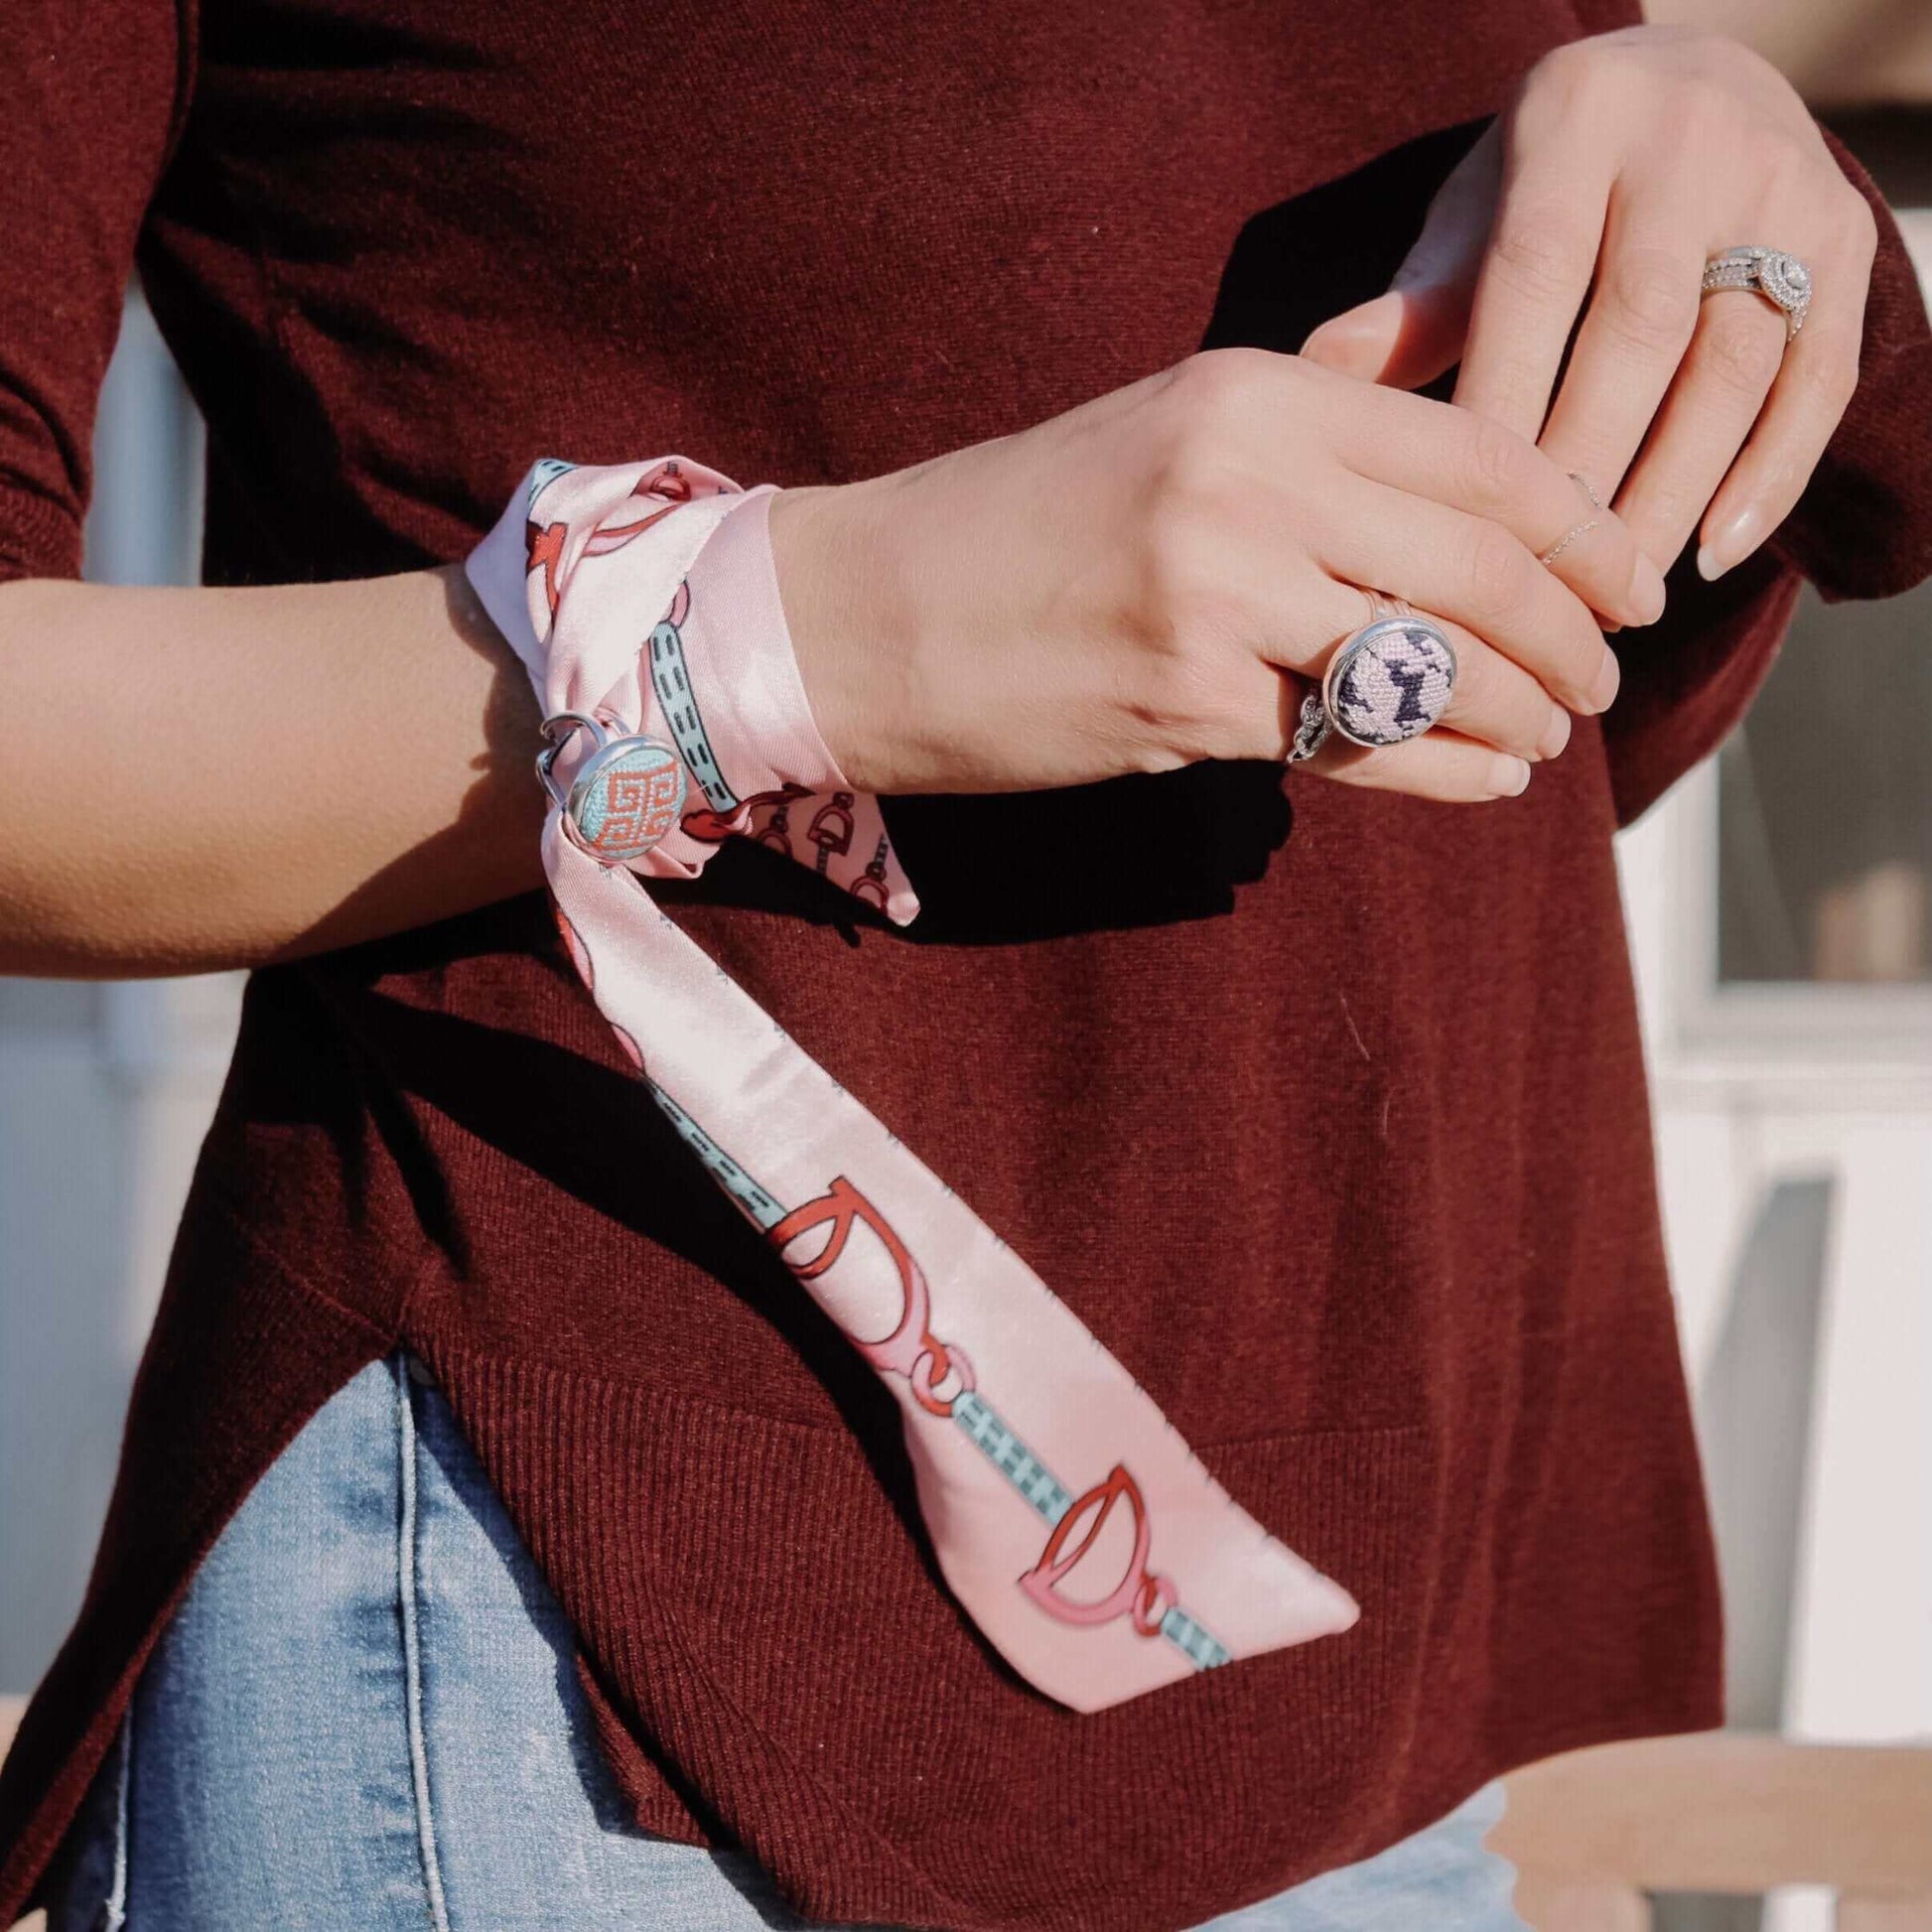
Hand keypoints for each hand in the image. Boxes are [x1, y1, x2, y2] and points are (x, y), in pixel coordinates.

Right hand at [769, 348, 1663, 806]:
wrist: (864, 614)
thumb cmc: (1018, 531)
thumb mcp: (1170, 440)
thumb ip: (1312, 456)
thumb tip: (1464, 520)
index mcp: (1257, 393)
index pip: (1482, 453)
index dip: (1582, 528)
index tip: (1627, 585)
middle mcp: (1248, 475)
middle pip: (1480, 561)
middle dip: (1572, 635)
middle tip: (1603, 681)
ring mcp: (1216, 590)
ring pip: (1432, 661)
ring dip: (1518, 711)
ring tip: (1547, 738)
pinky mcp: (1184, 700)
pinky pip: (1357, 744)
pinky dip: (1443, 771)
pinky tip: (1486, 782)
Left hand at [1301, 26, 1877, 581]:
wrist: (1696, 91)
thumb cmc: (1550, 185)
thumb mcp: (1478, 216)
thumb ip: (1418, 302)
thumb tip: (1318, 371)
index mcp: (1576, 123)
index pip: (1533, 281)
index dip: (1502, 405)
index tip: (1465, 522)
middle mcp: (1692, 145)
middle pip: (1638, 336)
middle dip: (1586, 473)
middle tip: (1539, 591)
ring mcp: (1784, 191)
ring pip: (1732, 369)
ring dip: (1672, 494)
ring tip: (1614, 597)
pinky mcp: (1850, 246)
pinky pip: (1817, 379)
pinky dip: (1768, 477)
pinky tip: (1711, 555)